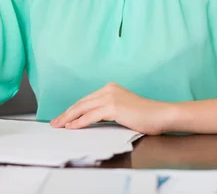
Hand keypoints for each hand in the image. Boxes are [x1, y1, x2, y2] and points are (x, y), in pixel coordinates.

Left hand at [50, 82, 173, 134]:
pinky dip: (80, 122)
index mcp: (110, 88)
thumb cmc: (145, 116)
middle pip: (82, 102)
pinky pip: (91, 116)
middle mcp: (109, 89)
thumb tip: (89, 119)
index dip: (73, 109)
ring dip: (69, 118)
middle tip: (55, 122)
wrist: (161, 115)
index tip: (63, 117)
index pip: (86, 100)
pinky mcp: (114, 106)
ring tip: (59, 126)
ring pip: (83, 108)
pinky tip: (72, 127)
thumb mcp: (122, 110)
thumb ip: (107, 111)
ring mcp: (111, 96)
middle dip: (67, 113)